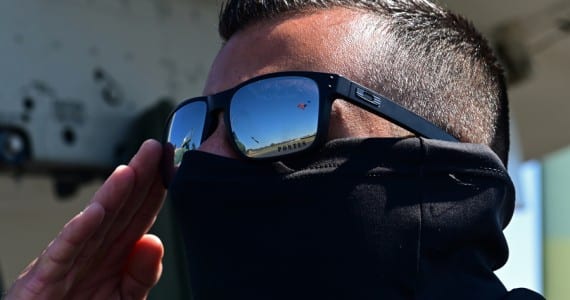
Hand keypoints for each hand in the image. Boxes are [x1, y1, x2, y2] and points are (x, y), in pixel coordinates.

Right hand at [5, 139, 166, 299]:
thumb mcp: (124, 298)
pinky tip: (94, 212)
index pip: (139, 215)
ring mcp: (70, 260)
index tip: (170, 165)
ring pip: (95, 222)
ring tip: (130, 171)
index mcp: (114, 253)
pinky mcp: (47, 277)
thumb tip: (154, 240)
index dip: (154, 190)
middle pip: (120, 208)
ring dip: (112, 196)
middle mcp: (93, 250)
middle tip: (153, 149)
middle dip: (138, 178)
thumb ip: (142, 274)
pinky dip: (79, 231)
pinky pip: (65, 251)